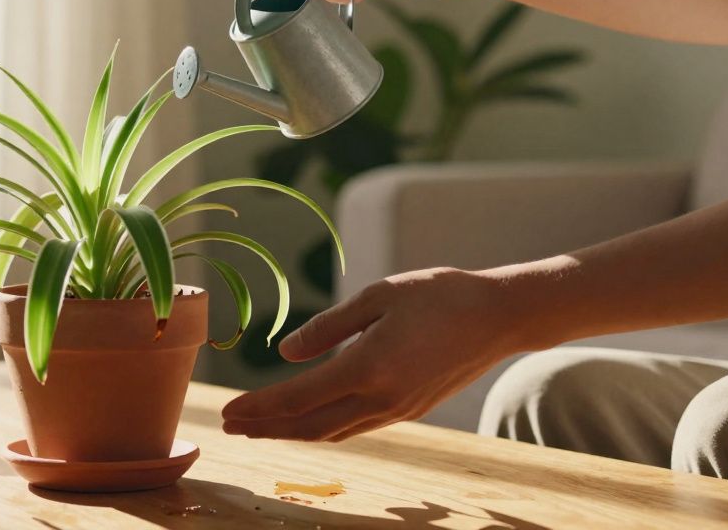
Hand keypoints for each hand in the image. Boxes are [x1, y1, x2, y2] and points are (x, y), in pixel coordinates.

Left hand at [221, 267, 523, 440]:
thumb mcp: (378, 296)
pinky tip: (304, 421)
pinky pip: (354, 426)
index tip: (227, 411)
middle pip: (309, 425)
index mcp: (370, 367)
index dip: (260, 408)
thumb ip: (329, 328)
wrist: (499, 317)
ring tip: (257, 427)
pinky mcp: (409, 410)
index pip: (300, 397)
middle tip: (228, 426)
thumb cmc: (438, 295)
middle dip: (265, 428)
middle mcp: (382, 398)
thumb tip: (286, 353)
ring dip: (290, 432)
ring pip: (332, 431)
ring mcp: (398, 410)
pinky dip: (321, 427)